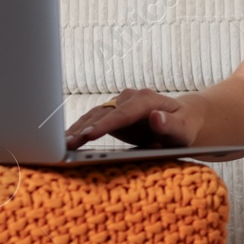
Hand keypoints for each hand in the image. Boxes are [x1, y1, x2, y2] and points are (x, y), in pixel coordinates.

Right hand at [65, 87, 197, 149]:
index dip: (106, 124)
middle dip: (85, 129)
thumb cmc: (184, 127)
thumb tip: (156, 118)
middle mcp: (129, 98)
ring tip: (60, 145)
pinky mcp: (110, 113)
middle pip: (104, 114)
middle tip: (67, 144)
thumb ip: (171, 125)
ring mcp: (118, 104)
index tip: (89, 135)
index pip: (123, 113)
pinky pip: (92, 121)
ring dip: (77, 129)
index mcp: (147, 100)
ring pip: (94, 116)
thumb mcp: (184, 129)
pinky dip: (78, 130)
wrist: (181, 119)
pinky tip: (65, 141)